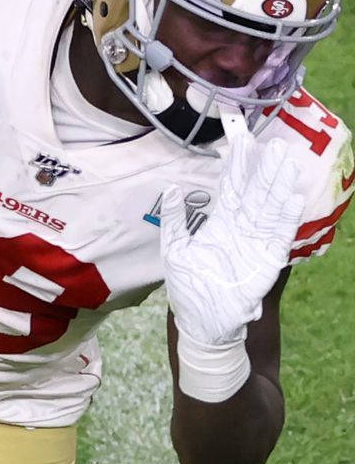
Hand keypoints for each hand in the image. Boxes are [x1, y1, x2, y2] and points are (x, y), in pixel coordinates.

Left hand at [161, 112, 304, 345]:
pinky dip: (285, 217)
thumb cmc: (189, 289)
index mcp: (220, 224)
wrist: (203, 323)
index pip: (231, 188)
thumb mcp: (175, 251)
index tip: (240, 140)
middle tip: (272, 141)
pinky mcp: (268, 259)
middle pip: (255, 192)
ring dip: (277, 184)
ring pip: (269, 207)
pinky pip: (278, 234)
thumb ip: (174, 221)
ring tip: (285, 160)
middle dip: (263, 168)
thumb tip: (171, 190)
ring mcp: (256, 242)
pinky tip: (292, 196)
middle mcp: (241, 228)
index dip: (236, 165)